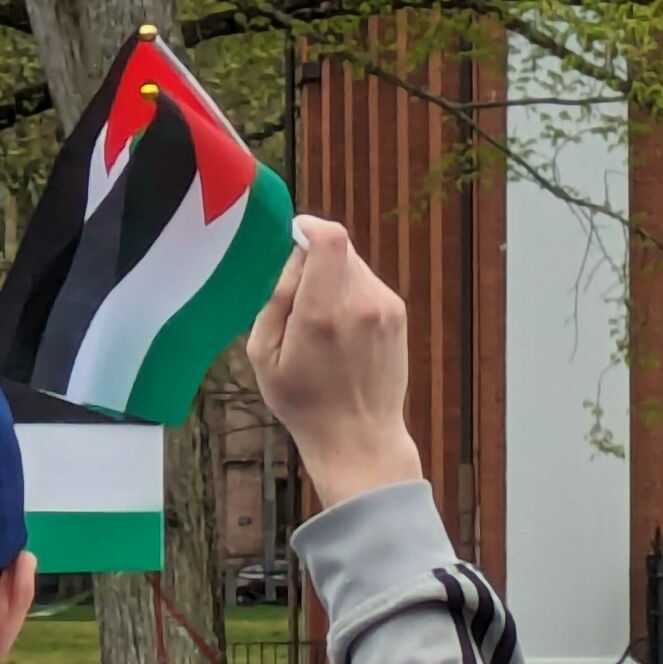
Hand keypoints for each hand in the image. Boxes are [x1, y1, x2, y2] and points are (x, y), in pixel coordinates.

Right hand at [247, 217, 423, 508]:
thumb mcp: (264, 356)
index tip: (293, 233)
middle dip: (314, 258)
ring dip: (332, 277)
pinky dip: (350, 293)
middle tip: (297, 296)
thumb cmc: (303, 403)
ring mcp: (385, 308)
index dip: (308, 225)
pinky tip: (340, 332)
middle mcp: (360, 303)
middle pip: (338, 247)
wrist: (359, 438)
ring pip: (353, 264)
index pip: (329, 237)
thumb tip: (293, 258)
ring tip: (320, 322)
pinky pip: (368, 284)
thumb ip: (275, 300)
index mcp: (321, 313)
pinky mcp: (398, 314)